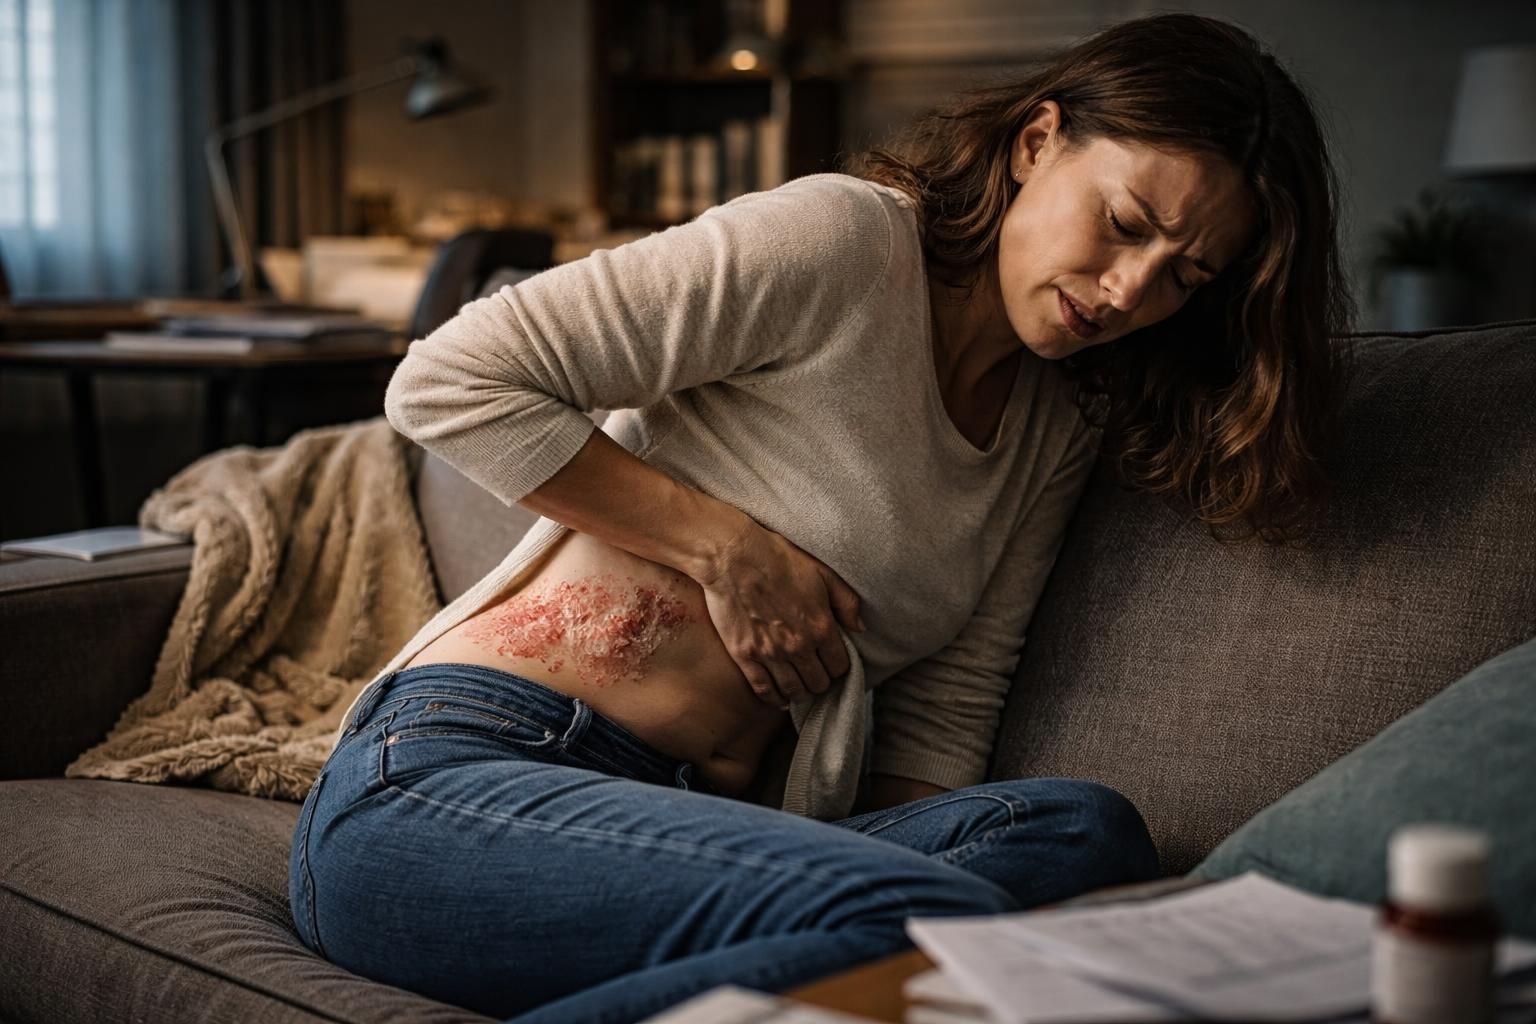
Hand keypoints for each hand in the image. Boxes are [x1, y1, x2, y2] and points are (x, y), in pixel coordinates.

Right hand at [693, 511, 865, 708]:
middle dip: (821, 679)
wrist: (733, 556)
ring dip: (800, 691)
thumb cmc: (778, 559)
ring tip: (799, 684)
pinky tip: (779, 697)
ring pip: (794, 691)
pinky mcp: (745, 656)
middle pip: (819, 683)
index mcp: (821, 627)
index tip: (832, 662)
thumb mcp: (822, 573)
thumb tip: (860, 627)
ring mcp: (770, 654)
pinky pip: (764, 690)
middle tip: (815, 672)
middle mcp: (798, 647)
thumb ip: (846, 602)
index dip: (838, 666)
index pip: (840, 666)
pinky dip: (774, 698)